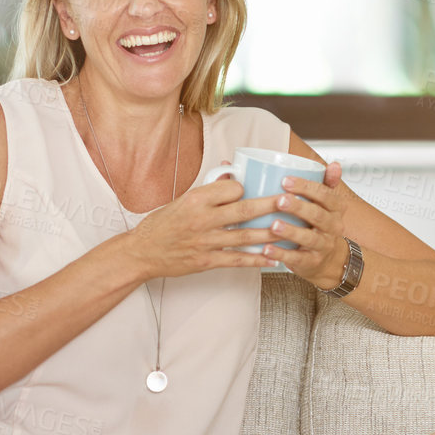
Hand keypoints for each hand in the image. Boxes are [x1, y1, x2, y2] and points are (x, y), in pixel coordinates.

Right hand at [114, 168, 283, 280]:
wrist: (142, 252)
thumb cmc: (162, 223)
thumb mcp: (182, 199)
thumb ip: (209, 189)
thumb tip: (232, 173)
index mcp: (196, 199)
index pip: (231, 189)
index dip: (246, 188)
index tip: (253, 190)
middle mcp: (202, 219)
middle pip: (244, 210)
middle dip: (272, 206)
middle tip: (292, 202)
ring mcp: (205, 241)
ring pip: (245, 236)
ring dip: (271, 233)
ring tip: (292, 230)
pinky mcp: (206, 261)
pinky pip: (237, 260)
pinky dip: (257, 259)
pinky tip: (274, 258)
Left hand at [265, 161, 351, 289]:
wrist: (330, 260)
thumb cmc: (321, 225)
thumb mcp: (327, 204)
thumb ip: (327, 183)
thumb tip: (334, 164)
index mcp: (336, 208)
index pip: (325, 194)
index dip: (306, 187)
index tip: (286, 180)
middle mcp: (333, 226)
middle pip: (318, 215)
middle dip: (299, 207)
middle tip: (280, 200)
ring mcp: (323, 245)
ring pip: (309, 237)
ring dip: (290, 231)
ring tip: (273, 225)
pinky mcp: (311, 262)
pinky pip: (297, 258)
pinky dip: (281, 254)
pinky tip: (267, 249)